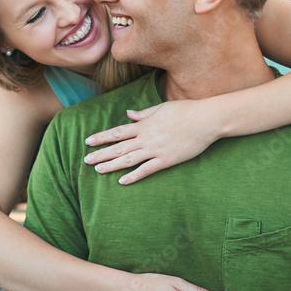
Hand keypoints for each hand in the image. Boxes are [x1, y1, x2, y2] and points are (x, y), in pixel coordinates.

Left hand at [83, 100, 220, 183]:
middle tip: (85, 160)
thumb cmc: (185, 111)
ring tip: (98, 170)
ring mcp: (156, 150)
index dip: (101, 137)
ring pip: (128, 160)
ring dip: (111, 165)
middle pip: (118, 147)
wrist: (206, 120)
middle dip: (101, 154)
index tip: (88, 141)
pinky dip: (133, 176)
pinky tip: (122, 181)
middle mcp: (146, 138)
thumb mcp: (161, 108)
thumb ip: (143, 113)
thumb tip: (128, 113)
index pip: (117, 132)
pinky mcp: (167, 160)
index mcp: (144, 125)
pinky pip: (146, 170)